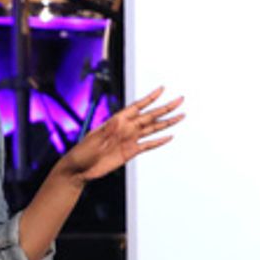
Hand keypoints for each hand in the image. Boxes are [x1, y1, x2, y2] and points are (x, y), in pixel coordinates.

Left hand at [61, 86, 183, 183]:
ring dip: (167, 122)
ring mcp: (129, 140)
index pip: (136, 107)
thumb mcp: (93, 141)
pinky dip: (159, 141)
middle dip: (165, 108)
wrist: (78, 170)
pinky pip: (148, 145)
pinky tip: (169, 136)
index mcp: (116, 122)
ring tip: (181, 115)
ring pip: (152, 129)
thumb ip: (107, 131)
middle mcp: (125, 128)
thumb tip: (118, 120)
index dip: (149, 98)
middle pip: (150, 116)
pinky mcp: (130, 152)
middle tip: (180, 100)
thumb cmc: (81, 153)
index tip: (162, 89)